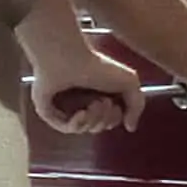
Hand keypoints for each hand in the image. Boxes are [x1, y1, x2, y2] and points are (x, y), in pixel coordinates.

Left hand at [28, 39, 145, 134]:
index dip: (115, 118)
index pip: (108, 120)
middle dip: (105, 119)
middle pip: (98, 127)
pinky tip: (81, 113)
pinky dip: (76, 124)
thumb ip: (137, 106)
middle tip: (103, 102)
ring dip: (93, 121)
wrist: (70, 58)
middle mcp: (80, 100)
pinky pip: (64, 128)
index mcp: (96, 93)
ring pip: (83, 128)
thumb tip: (130, 128)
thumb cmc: (98, 65)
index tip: (116, 105)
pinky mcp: (48, 110)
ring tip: (93, 104)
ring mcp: (63, 106)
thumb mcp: (130, 83)